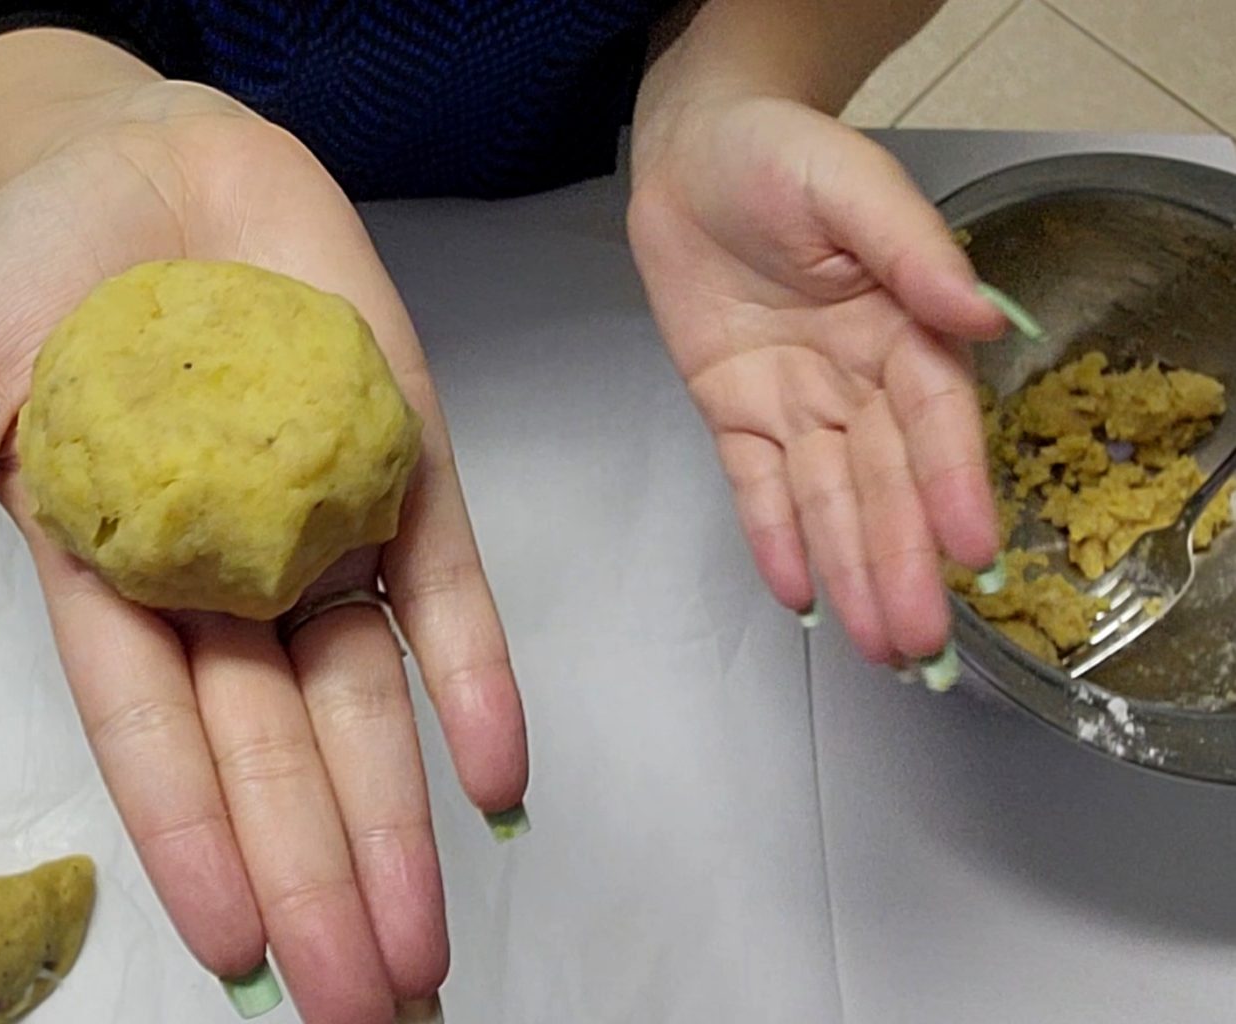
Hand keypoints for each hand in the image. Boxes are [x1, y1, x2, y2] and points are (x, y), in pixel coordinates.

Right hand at [0, 84, 527, 1022]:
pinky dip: (476, 679)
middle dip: (316, 877)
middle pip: (273, 752)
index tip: (237, 953)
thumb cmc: (36, 263)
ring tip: (426, 946)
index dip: (194, 841)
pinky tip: (501, 777)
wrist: (150, 162)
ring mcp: (318, 531)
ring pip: (364, 701)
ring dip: (398, 821)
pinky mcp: (397, 468)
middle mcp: (221, 582)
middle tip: (366, 1004)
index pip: (154, 736)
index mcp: (108, 580)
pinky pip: (444, 590)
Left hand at [627, 95, 1006, 662]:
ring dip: (851, 570)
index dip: (953, 487)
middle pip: (886, 483)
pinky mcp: (735, 411)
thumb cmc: (781, 156)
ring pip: (827, 500)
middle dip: (902, 562)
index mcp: (904, 327)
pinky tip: (801, 593)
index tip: (971, 552)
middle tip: (919, 642)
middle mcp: (858, 378)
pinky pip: (756, 485)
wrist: (694, 154)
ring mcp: (796, 401)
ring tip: (876, 644)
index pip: (935, 422)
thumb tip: (978, 313)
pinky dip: (774, 538)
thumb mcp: (852, 185)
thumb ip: (912, 250)